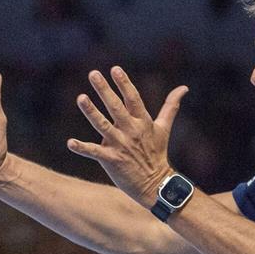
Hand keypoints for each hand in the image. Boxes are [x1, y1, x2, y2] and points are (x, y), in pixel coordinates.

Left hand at [67, 67, 187, 204]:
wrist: (156, 184)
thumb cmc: (158, 153)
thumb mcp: (164, 128)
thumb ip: (171, 106)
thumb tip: (184, 88)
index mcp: (142, 122)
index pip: (133, 98)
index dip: (124, 83)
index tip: (115, 69)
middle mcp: (131, 131)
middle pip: (116, 107)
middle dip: (104, 90)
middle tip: (93, 74)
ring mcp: (120, 145)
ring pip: (103, 125)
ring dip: (91, 112)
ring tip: (81, 98)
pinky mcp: (111, 160)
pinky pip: (94, 152)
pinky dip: (82, 148)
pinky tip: (70, 143)